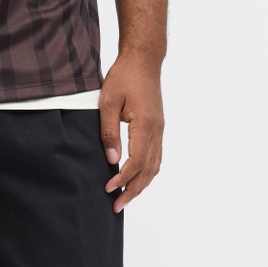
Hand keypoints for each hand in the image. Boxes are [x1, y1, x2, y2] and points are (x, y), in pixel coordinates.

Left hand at [99, 54, 163, 211]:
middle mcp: (157, 131)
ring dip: (141, 184)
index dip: (122, 178)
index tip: (108, 188)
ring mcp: (159, 130)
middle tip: (116, 206)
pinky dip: (147, 173)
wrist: (143, 61)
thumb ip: (109, 131)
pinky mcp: (157, 128)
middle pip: (148, 170)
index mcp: (145, 125)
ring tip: (125, 198)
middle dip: (132, 190)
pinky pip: (156, 157)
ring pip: (155, 166)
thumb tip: (111, 159)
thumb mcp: (108, 102)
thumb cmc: (124, 77)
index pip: (136, 161)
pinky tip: (136, 179)